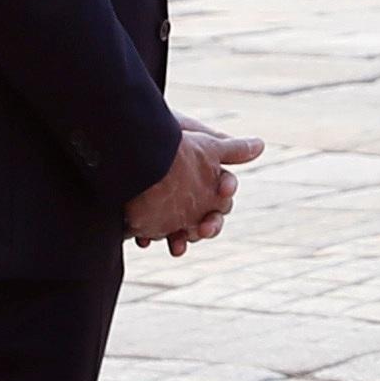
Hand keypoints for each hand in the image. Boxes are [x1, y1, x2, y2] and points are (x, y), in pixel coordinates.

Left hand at [125, 120, 260, 255]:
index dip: (224, 193)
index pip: (222, 193)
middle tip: (205, 229)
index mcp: (203, 177)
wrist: (120, 136)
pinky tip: (145, 239)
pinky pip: (151, 231)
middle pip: (206, 218)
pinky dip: (150, 236)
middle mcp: (188, 194)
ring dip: (182, 239)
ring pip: (180, 230)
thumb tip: (259, 145)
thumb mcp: (193, 136)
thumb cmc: (161, 134)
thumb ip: (226, 146)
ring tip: (177, 246)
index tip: (222, 190)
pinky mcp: (141, 213)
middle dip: (208, 225)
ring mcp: (165, 205)